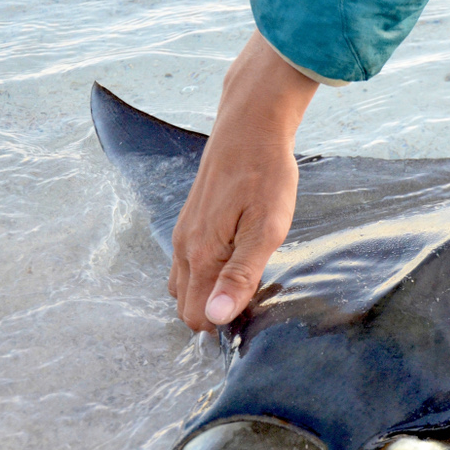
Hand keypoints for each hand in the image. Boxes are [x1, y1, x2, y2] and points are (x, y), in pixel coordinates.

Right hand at [169, 30, 318, 330]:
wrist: (250, 125)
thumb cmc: (265, 175)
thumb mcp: (266, 230)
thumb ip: (240, 277)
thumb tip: (214, 319)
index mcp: (200, 255)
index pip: (197, 316)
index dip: (225, 324)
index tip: (255, 311)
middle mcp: (183, 247)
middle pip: (187, 304)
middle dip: (216, 311)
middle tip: (256, 293)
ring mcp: (184, 233)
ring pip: (186, 284)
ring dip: (211, 291)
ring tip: (248, 276)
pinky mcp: (191, 221)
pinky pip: (189, 263)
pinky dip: (208, 272)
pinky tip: (237, 257)